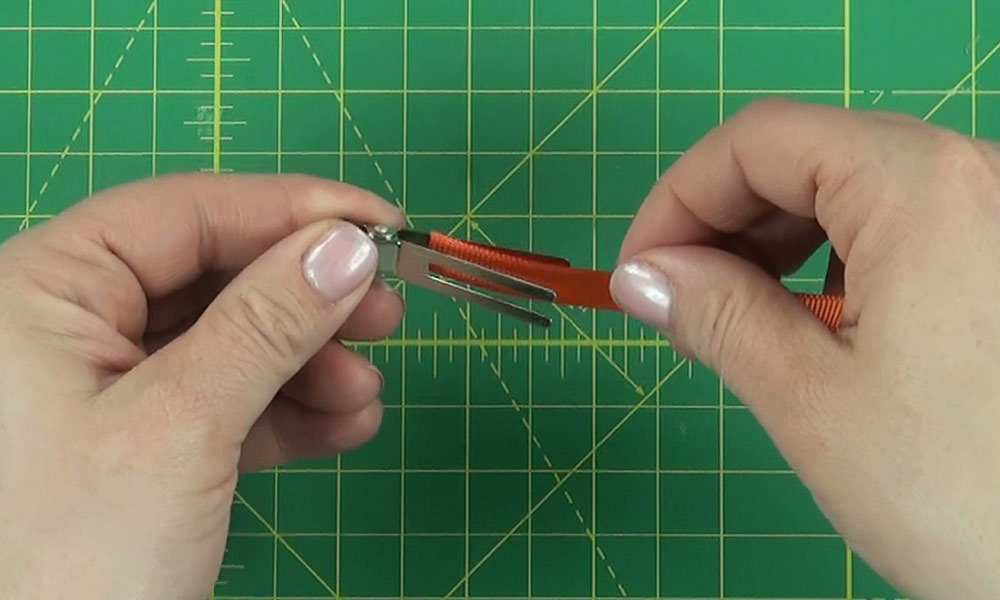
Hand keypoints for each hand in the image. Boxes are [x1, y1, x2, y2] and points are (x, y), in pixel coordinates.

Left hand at [0, 174, 404, 599]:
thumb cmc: (70, 564)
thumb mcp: (181, 428)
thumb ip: (267, 324)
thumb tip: (348, 247)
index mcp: (39, 293)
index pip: (183, 213)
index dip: (290, 211)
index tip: (381, 225)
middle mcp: (64, 329)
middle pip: (211, 277)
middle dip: (306, 300)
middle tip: (388, 313)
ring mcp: (99, 391)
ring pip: (225, 344)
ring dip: (307, 366)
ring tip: (366, 395)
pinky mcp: (134, 447)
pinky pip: (220, 404)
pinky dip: (285, 413)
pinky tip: (342, 426)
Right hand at [610, 99, 999, 597]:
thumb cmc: (969, 496)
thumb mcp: (813, 401)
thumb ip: (716, 316)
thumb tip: (643, 275)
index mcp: (923, 189)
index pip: (759, 141)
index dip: (677, 199)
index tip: (637, 271)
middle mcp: (975, 177)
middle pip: (806, 155)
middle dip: (721, 224)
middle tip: (677, 304)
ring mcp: (998, 216)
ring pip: (852, 189)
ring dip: (774, 245)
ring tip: (738, 322)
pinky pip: (900, 226)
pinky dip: (834, 262)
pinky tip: (816, 324)